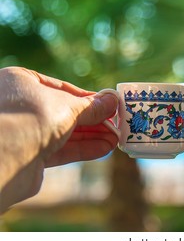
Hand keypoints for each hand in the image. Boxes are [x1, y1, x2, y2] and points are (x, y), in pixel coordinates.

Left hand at [0, 67, 118, 212]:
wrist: (4, 157)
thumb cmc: (33, 116)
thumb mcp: (69, 106)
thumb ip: (92, 106)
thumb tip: (113, 101)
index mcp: (21, 82)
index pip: (61, 88)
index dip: (88, 98)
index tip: (109, 105)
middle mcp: (20, 106)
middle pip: (65, 112)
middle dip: (94, 120)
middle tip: (117, 124)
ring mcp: (24, 132)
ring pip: (64, 132)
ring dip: (92, 135)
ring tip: (116, 138)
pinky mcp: (29, 156)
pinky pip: (60, 150)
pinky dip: (83, 148)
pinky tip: (104, 148)